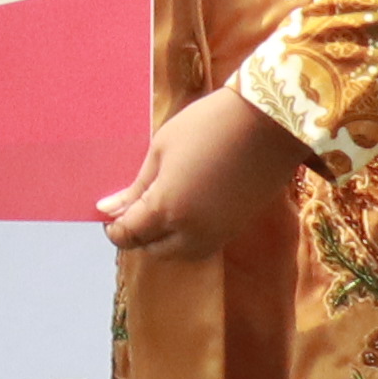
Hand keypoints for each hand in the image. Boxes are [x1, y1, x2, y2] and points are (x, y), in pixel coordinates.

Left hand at [102, 88, 309, 264]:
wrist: (271, 124)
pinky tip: (185, 211)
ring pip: (178, 254)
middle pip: (152, 250)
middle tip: (133, 208)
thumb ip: (136, 186)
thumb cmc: (208, 125)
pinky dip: (186, 238)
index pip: (128, 235)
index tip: (111, 212)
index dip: (114, 227)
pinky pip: (201, 247)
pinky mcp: (235, 230)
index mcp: (165, 208)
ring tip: (159, 210)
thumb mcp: (162, 149)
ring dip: (162, 240)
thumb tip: (107, 210)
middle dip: (138, 235)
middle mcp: (190, 231)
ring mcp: (216, 234)